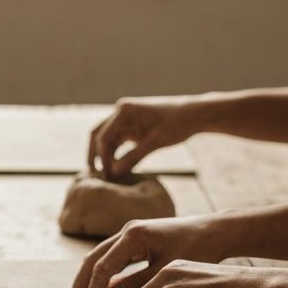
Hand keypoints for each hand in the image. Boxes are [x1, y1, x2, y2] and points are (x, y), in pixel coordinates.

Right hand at [64, 215, 224, 287]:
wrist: (214, 231)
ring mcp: (129, 233)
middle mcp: (126, 231)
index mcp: (133, 236)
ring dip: (87, 280)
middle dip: (79, 285)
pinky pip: (111, 258)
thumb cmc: (195, 249)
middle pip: (93, 259)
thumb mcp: (164, 271)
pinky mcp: (135, 239)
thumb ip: (134, 286)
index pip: (103, 266)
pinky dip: (101, 275)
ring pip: (98, 257)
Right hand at [89, 95, 208, 178]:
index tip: (107, 176)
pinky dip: (115, 153)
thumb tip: (114, 173)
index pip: (103, 137)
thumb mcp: (155, 143)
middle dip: (95, 155)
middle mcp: (121, 111)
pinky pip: (117, 140)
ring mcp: (125, 117)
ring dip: (104, 155)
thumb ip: (133, 157)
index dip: (102, 158)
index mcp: (124, 111)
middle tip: (94, 177)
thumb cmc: (177, 124)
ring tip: (104, 176)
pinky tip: (115, 169)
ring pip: (106, 138)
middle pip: (98, 135)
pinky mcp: (131, 124)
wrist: (193, 115)